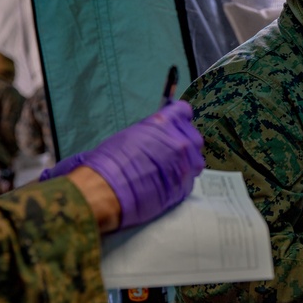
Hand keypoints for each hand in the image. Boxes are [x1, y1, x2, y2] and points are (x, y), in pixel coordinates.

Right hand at [44, 101, 204, 229]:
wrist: (106, 190)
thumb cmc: (109, 161)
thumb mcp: (129, 135)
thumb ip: (152, 133)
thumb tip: (156, 136)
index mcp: (164, 123)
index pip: (184, 111)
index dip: (179, 118)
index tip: (175, 125)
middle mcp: (179, 142)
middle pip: (194, 138)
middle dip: (184, 143)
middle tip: (169, 152)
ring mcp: (185, 165)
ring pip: (196, 160)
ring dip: (186, 163)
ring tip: (168, 170)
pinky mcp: (184, 186)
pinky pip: (190, 180)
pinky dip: (180, 181)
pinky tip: (165, 184)